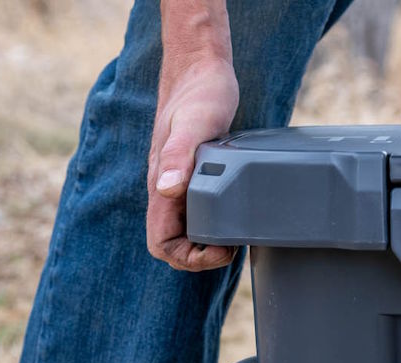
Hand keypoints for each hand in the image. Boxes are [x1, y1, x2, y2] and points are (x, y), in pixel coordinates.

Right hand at [147, 54, 238, 270]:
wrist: (200, 66)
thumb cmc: (199, 92)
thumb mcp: (194, 124)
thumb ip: (179, 156)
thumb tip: (167, 190)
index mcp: (162, 184)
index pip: (161, 244)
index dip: (187, 258)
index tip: (218, 248)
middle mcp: (168, 188)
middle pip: (174, 243)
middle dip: (201, 255)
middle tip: (233, 245)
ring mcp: (180, 181)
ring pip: (186, 228)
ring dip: (209, 241)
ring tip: (238, 235)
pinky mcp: (194, 172)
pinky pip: (198, 209)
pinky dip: (215, 221)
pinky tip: (237, 214)